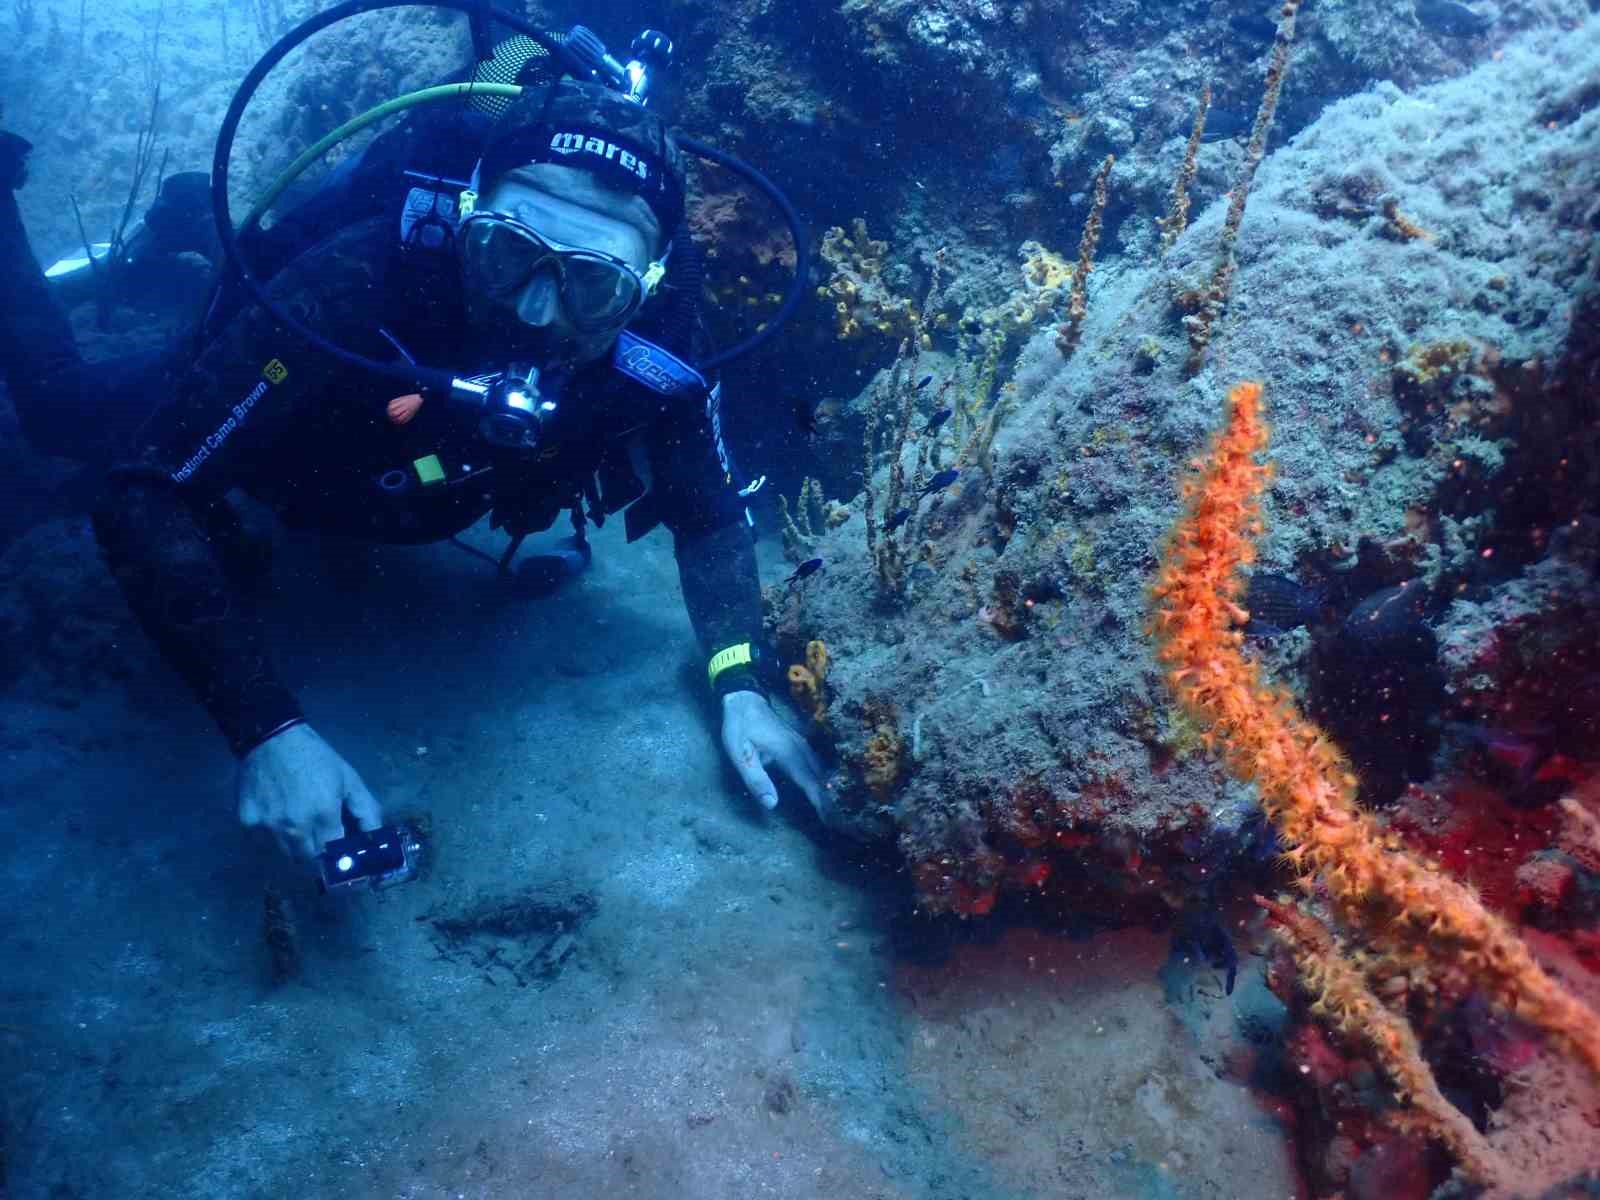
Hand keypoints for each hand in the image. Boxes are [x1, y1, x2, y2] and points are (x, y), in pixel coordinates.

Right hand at [236, 723, 382, 859]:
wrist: (272, 738)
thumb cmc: (316, 758)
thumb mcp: (349, 779)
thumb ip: (366, 810)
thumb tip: (375, 838)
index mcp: (324, 815)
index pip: (333, 853)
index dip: (337, 851)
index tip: (337, 845)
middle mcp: (295, 827)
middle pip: (308, 857)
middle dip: (316, 849)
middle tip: (317, 831)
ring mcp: (269, 826)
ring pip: (285, 852)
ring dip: (294, 844)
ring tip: (296, 819)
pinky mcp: (247, 822)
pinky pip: (263, 840)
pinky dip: (271, 834)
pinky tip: (276, 813)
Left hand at [720, 690, 828, 820]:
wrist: (745, 700)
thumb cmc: (739, 728)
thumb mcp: (740, 754)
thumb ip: (756, 779)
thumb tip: (772, 804)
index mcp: (789, 753)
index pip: (810, 782)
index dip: (821, 802)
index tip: (832, 819)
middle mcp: (801, 748)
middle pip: (822, 777)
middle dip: (832, 798)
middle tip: (841, 820)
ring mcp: (803, 744)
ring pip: (823, 769)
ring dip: (831, 787)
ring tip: (839, 808)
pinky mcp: (802, 743)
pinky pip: (819, 763)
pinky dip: (826, 777)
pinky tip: (829, 786)